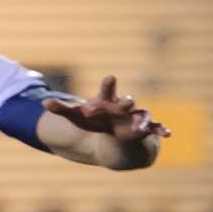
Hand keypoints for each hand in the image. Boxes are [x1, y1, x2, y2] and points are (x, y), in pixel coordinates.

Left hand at [43, 75, 170, 142]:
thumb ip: (62, 110)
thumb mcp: (77, 117)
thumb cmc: (95, 119)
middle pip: (127, 102)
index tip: (111, 77)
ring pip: (142, 115)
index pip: (107, 91)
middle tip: (128, 101)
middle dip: (127, 102)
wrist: (113, 129)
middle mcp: (123, 107)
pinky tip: (168, 133)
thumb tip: (44, 103)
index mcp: (107, 101)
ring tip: (143, 125)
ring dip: (144, 119)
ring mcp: (134, 117)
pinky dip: (161, 130)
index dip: (108, 85)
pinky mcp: (144, 128)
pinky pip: (155, 128)